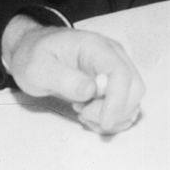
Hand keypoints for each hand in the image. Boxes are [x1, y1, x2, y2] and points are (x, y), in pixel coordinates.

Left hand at [1, 16, 144, 134]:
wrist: (34, 51)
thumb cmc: (34, 57)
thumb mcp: (38, 69)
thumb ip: (64, 79)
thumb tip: (92, 90)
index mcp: (97, 47)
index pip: (120, 73)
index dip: (117, 101)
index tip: (104, 122)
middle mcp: (113, 56)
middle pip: (135, 87)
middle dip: (114, 110)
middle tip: (83, 113)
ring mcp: (115, 69)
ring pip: (133, 99)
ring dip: (113, 116)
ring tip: (83, 113)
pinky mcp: (113, 83)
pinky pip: (124, 105)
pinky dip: (112, 118)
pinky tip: (89, 115)